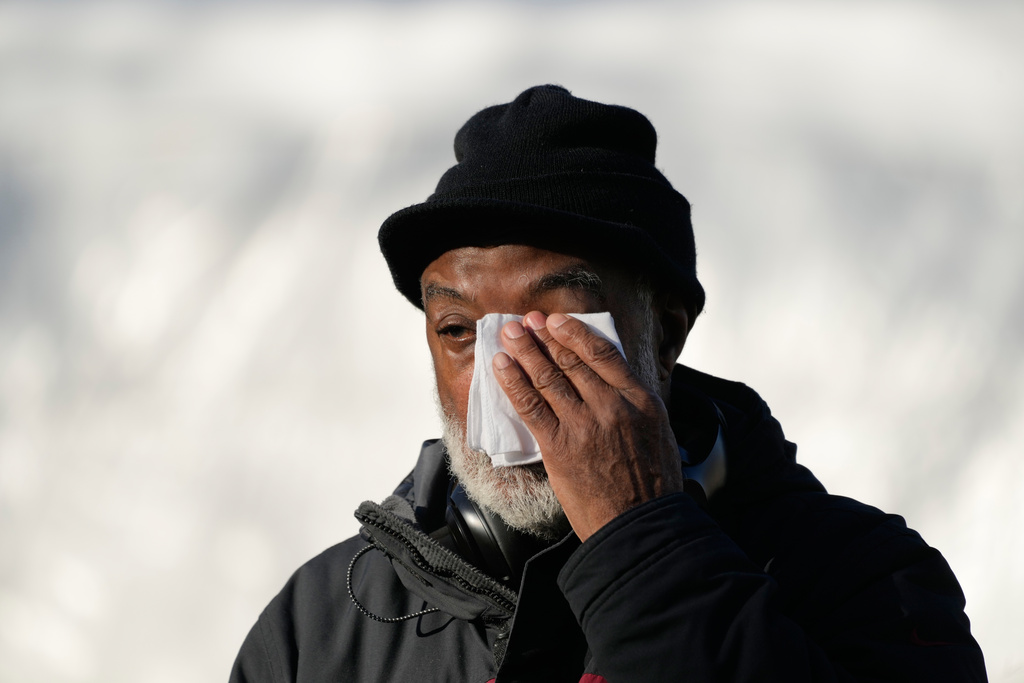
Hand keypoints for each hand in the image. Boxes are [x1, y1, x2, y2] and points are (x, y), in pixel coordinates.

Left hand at [493, 311, 683, 541]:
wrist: (640, 526)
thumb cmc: (653, 485)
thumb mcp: (659, 432)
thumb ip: (636, 404)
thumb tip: (616, 382)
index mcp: (639, 399)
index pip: (603, 353)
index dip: (575, 333)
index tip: (558, 321)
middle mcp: (611, 405)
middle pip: (571, 361)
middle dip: (544, 336)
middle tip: (527, 321)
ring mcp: (583, 425)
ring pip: (548, 376)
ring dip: (525, 350)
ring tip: (509, 334)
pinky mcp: (559, 446)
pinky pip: (530, 405)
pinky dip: (513, 382)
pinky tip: (501, 365)